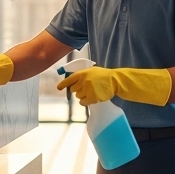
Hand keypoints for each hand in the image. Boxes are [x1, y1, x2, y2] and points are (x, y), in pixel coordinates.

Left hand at [56, 66, 171, 106]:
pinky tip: (92, 97)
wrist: (116, 80)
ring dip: (83, 96)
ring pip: (78, 97)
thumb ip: (82, 75)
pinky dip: (86, 101)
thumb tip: (71, 81)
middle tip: (87, 88)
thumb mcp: (92, 71)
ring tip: (92, 91)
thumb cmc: (104, 76)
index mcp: (82, 73)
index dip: (63, 84)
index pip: (69, 79)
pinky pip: (83, 102)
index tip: (58, 88)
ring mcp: (87, 89)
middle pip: (73, 90)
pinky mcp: (92, 97)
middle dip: (78, 90)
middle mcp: (83, 81)